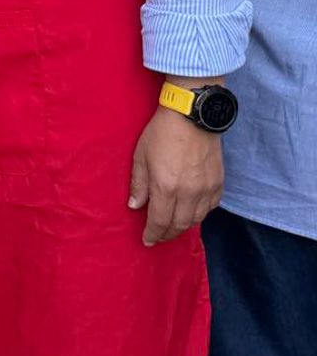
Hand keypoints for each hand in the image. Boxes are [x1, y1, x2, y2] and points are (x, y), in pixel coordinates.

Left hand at [129, 105, 223, 246]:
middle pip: (179, 225)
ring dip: (183, 227)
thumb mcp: (141, 156)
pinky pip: (211, 207)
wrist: (192, 115)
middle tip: (158, 237)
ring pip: (196, 219)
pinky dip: (200, 214)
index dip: (153, 234)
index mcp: (166, 187)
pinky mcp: (219, 183)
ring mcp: (206, 188)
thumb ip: (139, 184)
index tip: (147, 240)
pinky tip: (191, 213)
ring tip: (172, 227)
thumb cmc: (161, 133)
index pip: (160, 221)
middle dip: (167, 234)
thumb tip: (135, 206)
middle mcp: (189, 193)